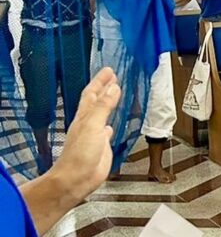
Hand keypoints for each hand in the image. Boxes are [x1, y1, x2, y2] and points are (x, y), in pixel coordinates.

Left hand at [50, 67, 120, 201]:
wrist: (75, 180)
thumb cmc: (79, 155)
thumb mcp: (93, 125)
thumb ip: (104, 107)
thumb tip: (114, 88)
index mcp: (84, 116)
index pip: (92, 93)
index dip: (100, 81)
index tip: (108, 70)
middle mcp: (88, 124)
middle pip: (96, 101)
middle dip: (104, 88)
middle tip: (113, 77)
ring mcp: (94, 135)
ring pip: (101, 114)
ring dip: (108, 103)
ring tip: (115, 94)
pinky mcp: (101, 146)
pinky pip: (106, 130)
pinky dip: (110, 124)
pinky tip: (112, 125)